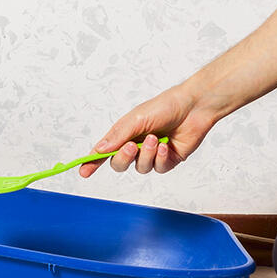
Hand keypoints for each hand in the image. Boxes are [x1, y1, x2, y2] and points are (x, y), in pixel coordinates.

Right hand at [79, 85, 217, 176]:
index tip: (82, 171)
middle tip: (131, 146)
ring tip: (156, 139)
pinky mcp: (168, 160)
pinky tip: (166, 146)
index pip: (104, 151)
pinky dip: (160, 158)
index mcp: (125, 133)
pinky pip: (158, 168)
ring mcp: (152, 154)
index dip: (92, 162)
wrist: (194, 107)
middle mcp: (137, 145)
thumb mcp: (136, 119)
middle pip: (120, 164)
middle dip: (123, 158)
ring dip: (147, 155)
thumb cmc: (165, 106)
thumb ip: (118, 135)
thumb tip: (99, 149)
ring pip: (140, 168)